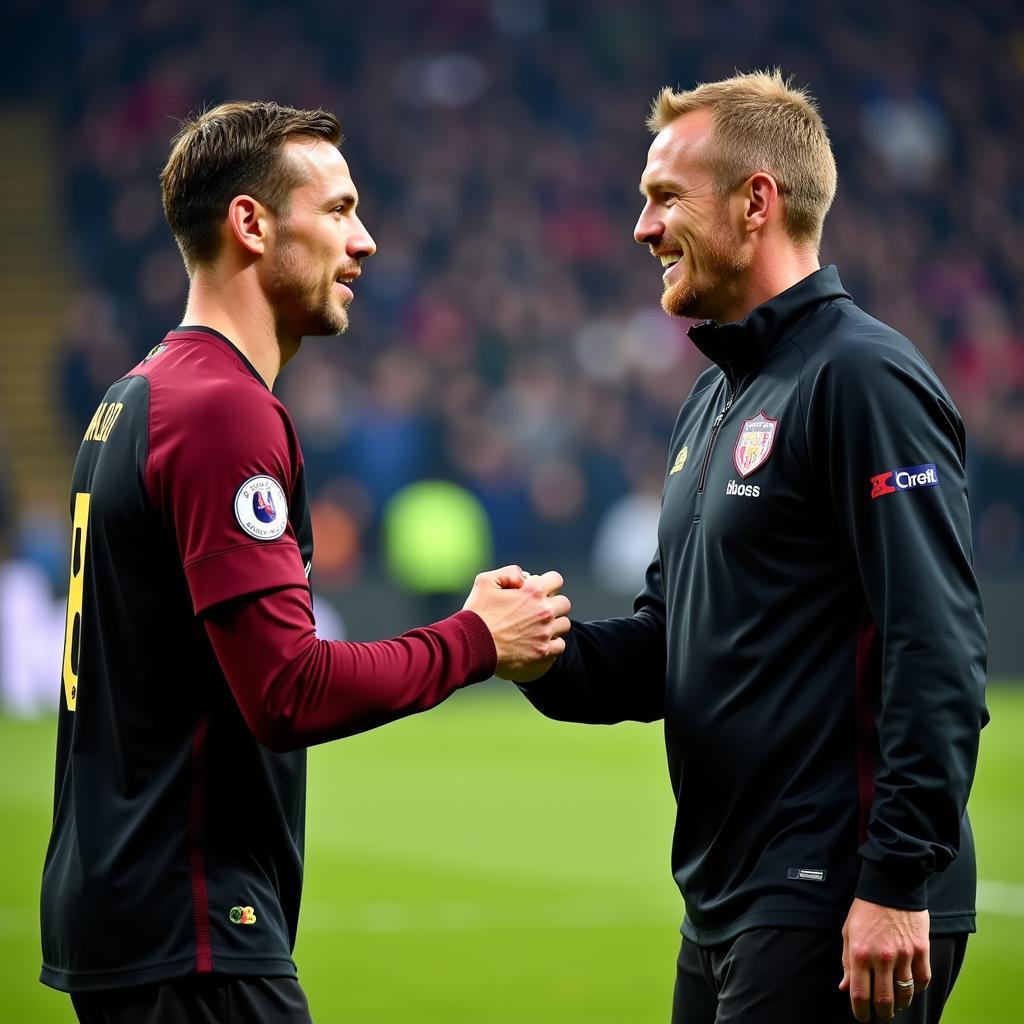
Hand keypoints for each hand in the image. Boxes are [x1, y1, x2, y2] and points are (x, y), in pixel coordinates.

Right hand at [462, 566, 570, 681]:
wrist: (471, 645)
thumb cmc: (477, 614)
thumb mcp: (485, 581)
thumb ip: (508, 572)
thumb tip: (524, 577)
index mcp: (533, 592)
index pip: (556, 579)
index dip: (548, 583)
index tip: (540, 590)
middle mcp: (544, 612)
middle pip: (564, 603)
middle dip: (553, 604)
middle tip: (538, 610)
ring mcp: (545, 633)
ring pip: (564, 625)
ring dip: (554, 624)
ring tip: (539, 628)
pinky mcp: (543, 652)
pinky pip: (560, 645)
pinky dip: (552, 644)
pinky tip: (539, 642)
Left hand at [839, 898, 929, 1020]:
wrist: (890, 886)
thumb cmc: (865, 910)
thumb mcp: (848, 933)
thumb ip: (847, 962)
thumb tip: (845, 988)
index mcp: (860, 953)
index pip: (860, 994)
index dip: (861, 1012)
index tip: (862, 1017)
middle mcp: (882, 957)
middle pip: (885, 1000)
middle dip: (882, 1014)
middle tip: (881, 1016)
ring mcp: (904, 955)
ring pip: (906, 994)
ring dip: (900, 1005)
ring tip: (896, 1005)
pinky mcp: (921, 950)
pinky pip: (923, 980)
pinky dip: (918, 989)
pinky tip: (911, 988)